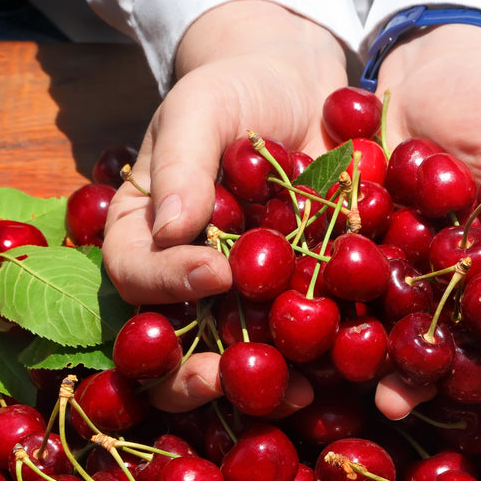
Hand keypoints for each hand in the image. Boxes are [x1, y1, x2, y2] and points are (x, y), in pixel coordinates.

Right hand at [102, 0, 347, 411]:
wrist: (300, 87)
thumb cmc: (233, 90)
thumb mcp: (200, 110)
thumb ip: (182, 163)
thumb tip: (172, 226)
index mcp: (143, 234)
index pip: (134, 272)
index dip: (165, 284)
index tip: (213, 273)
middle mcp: (184, 278)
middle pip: (173, 340)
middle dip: (193, 371)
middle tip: (222, 376)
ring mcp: (241, 297)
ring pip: (238, 353)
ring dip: (260, 382)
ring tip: (295, 392)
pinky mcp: (296, 298)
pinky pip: (302, 334)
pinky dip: (322, 356)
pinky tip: (346, 366)